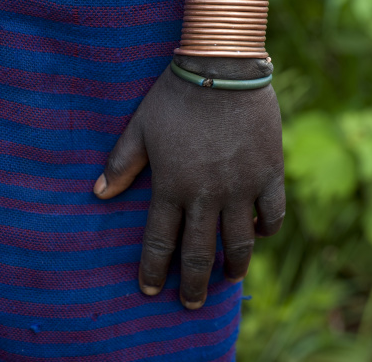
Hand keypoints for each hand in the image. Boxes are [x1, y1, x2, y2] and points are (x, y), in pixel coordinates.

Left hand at [93, 55, 284, 308]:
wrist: (223, 69)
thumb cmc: (177, 95)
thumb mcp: (142, 126)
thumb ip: (122, 162)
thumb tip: (99, 194)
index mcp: (172, 186)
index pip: (160, 242)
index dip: (153, 269)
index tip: (150, 289)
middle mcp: (207, 195)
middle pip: (200, 254)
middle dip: (193, 285)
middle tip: (191, 303)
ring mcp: (241, 187)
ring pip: (239, 242)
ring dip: (233, 266)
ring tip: (230, 278)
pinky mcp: (269, 172)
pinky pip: (272, 213)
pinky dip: (266, 229)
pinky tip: (260, 233)